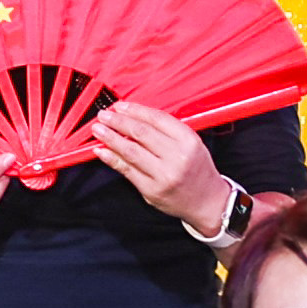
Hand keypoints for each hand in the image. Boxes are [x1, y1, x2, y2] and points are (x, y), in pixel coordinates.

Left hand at [87, 100, 230, 228]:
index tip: (120, 106)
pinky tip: (102, 151)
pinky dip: (112, 159)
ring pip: (130, 151)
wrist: (208, 202)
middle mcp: (177, 157)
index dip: (134, 110)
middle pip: (140, 133)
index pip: (156, 119)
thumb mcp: (191, 144)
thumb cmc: (197, 170)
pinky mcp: (152, 190)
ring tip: (98, 130)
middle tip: (103, 115)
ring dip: (110, 138)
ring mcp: (163, 175)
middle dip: (118, 121)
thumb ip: (166, 131)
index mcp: (188, 140)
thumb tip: (133, 119)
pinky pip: (127, 171)